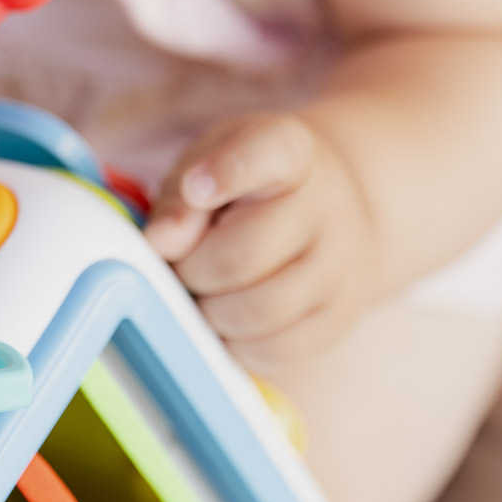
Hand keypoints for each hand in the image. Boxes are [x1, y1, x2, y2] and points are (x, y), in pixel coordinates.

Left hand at [144, 112, 378, 367]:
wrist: (332, 216)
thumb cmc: (248, 192)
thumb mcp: (208, 166)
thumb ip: (179, 198)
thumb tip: (160, 242)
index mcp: (288, 152)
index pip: (268, 153)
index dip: (227, 172)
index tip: (195, 188)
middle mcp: (326, 206)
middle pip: (243, 254)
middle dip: (192, 270)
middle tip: (182, 266)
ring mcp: (340, 266)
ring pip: (259, 311)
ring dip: (211, 313)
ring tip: (205, 294)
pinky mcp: (339, 318)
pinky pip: (276, 350)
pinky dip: (237, 345)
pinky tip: (229, 320)